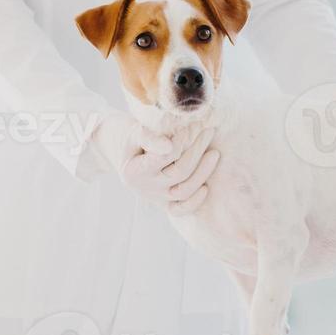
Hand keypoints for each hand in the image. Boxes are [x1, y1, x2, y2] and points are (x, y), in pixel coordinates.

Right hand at [93, 114, 219, 215]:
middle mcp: (145, 188)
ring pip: (184, 191)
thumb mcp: (134, 132)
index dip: (182, 140)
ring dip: (203, 172)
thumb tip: (169, 146)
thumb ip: (149, 138)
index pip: (166, 157)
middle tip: (209, 131)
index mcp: (134, 172)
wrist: (121, 149)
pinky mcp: (164, 203)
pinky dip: (194, 202)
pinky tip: (207, 188)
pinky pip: (181, 209)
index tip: (191, 125)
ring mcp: (156, 198)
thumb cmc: (130, 137)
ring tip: (215, 153)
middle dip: (198, 150)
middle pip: (180, 172)